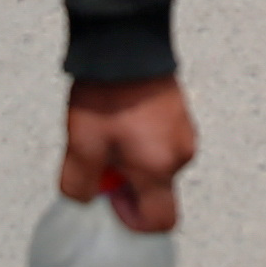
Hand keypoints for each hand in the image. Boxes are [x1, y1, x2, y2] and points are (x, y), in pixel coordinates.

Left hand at [60, 73, 197, 233]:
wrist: (126, 45)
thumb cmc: (107, 95)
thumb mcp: (81, 147)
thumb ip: (80, 186)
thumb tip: (86, 199)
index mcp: (160, 169)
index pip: (160, 221)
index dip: (132, 220)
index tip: (110, 196)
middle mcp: (181, 155)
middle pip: (156, 191)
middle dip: (127, 185)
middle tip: (101, 159)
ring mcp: (185, 132)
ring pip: (158, 166)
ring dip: (133, 162)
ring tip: (109, 132)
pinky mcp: (180, 114)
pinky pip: (162, 144)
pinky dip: (142, 143)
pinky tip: (121, 119)